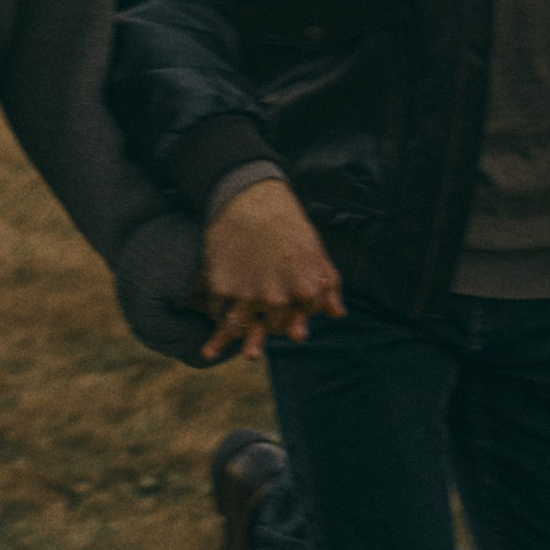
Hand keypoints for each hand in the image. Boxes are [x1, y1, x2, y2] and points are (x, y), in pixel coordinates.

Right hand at [202, 175, 345, 361]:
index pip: (301, 319)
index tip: (291, 312)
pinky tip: (212, 312)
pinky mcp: (222, 286)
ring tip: (211, 352)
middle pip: (273, 326)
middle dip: (269, 325)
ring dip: (228, 341)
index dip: (295, 314)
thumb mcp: (316, 252)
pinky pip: (218, 307)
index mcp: (305, 291)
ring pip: (238, 327)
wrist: (250, 196)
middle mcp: (277, 299)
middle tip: (258, 335)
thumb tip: (337, 314)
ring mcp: (247, 295)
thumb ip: (328, 285)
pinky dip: (215, 310)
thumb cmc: (288, 223)